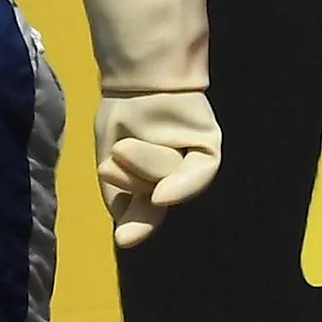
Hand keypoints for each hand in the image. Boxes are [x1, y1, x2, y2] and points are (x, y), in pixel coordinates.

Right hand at [96, 90, 222, 245]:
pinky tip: (163, 194)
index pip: (144, 214)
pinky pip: (199, 172)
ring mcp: (193, 166)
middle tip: (117, 154)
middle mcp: (174, 182)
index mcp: (147, 189)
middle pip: (153, 200)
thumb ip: (122, 200)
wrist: (137, 80)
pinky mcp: (210, 147)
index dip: (137, 228)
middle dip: (130, 181)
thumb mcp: (111, 163)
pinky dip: (182, 184)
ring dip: (144, 164)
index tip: (125, 241)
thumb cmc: (122, 123)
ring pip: (169, 182)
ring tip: (128, 145)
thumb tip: (127, 240)